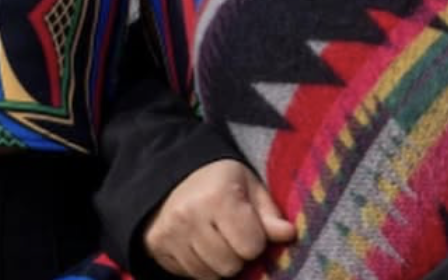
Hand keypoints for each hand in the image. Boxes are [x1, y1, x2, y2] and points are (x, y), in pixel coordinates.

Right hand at [142, 158, 296, 278]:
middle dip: (237, 254)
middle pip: (230, 265)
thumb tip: (289, 234)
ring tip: (217, 238)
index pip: (251, 246)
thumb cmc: (221, 182)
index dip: (256, 239)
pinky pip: (191, 276)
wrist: (174, 176)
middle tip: (232, 233)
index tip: (249, 226)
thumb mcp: (250, 186)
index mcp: (218, 195)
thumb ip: (270, 213)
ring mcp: (172, 233)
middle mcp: (191, 215)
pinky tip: (200, 245)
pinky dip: (201, 265)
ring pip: (210, 275)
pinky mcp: (158, 246)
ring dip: (219, 263)